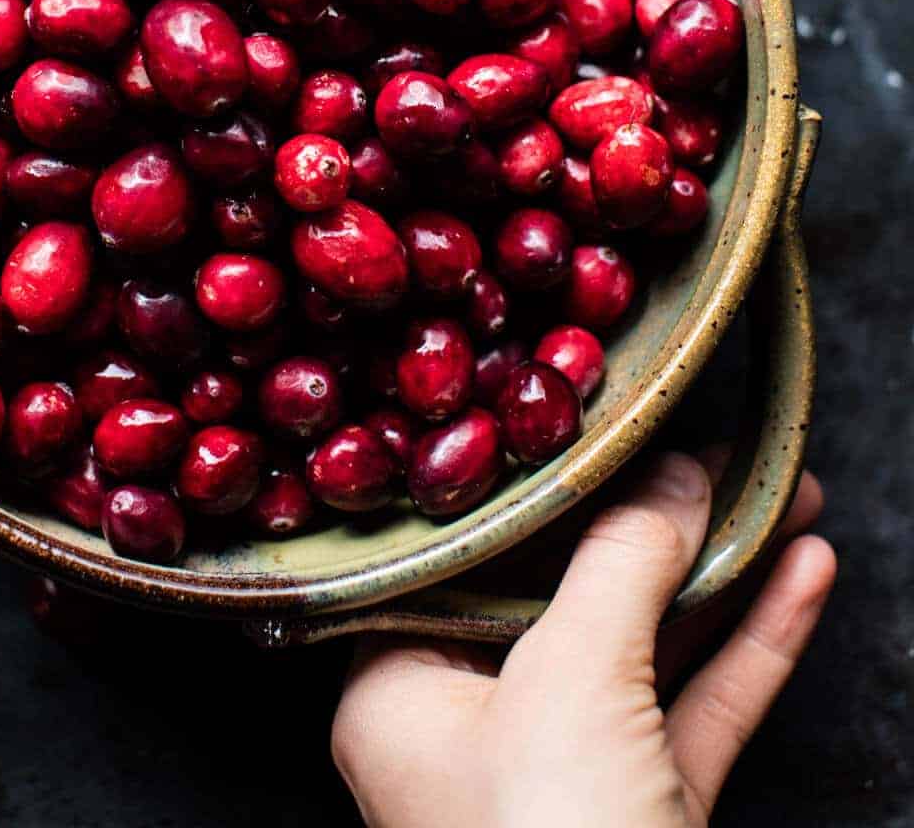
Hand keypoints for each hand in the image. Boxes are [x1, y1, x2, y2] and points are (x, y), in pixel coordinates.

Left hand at [332, 452, 833, 827]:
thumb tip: (668, 474)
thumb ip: (617, 564)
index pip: (468, 552)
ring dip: (719, 567)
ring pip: (645, 644)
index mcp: (401, 688)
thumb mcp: (570, 682)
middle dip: (654, 515)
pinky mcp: (643, 817)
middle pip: (568, 588)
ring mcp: (563, 777)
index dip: (540, 480)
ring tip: (783, 484)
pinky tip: (802, 572)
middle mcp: (472, 728)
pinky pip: (696, 708)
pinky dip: (749, 642)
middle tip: (713, 440)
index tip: (598, 416)